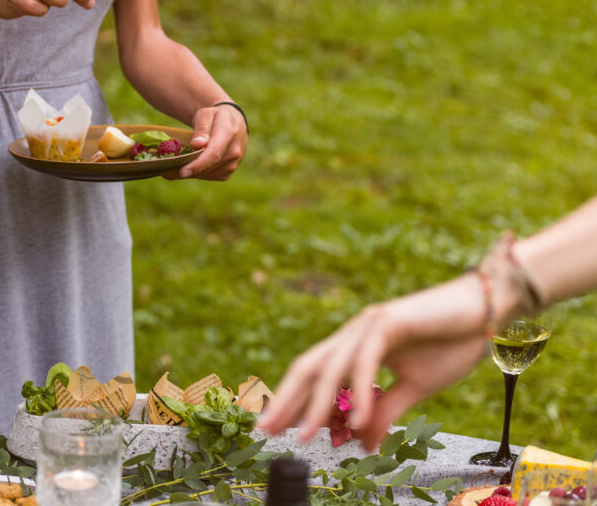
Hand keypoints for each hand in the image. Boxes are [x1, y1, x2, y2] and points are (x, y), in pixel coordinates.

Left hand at [169, 103, 247, 179]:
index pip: (213, 154)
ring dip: (190, 171)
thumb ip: (201, 128)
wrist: (233, 123)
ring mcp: (233, 164)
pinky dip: (197, 173)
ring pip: (206, 173)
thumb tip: (197, 145)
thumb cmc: (216, 117)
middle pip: (208, 166)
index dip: (198, 165)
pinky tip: (189, 165)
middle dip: (187, 169)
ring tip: (175, 166)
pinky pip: (208, 176)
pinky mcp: (227, 172)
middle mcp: (234, 151)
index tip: (182, 172)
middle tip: (166, 170)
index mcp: (229, 133)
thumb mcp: (206, 114)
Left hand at [257, 275, 489, 449]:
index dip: (292, 400)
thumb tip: (364, 444)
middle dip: (286, 400)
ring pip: (330, 367)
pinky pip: (365, 362)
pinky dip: (359, 392)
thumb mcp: (415, 388)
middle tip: (266, 430)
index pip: (314, 376)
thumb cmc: (453, 343)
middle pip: (309, 368)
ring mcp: (368, 325)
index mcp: (355, 347)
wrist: (489, 311)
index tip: (274, 428)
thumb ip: (386, 412)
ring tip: (305, 434)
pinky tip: (358, 420)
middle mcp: (354, 333)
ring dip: (316, 403)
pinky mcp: (387, 321)